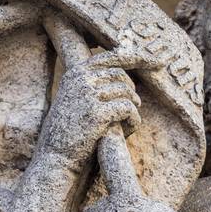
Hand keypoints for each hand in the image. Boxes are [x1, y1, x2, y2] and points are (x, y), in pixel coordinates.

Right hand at [41, 54, 140, 169]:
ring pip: (127, 92)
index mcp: (76, 72)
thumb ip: (93, 84)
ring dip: (134, 108)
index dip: (135, 57)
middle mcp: (81, 79)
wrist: (56, 154)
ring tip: (128, 122)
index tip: (154, 60)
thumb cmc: (70, 130)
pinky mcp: (97, 113)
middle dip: (132, 92)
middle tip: (132, 108)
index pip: (111, 57)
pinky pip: (128, 108)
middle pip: (121, 75)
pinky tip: (129, 129)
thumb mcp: (75, 98)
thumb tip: (125, 78)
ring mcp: (88, 94)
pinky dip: (134, 119)